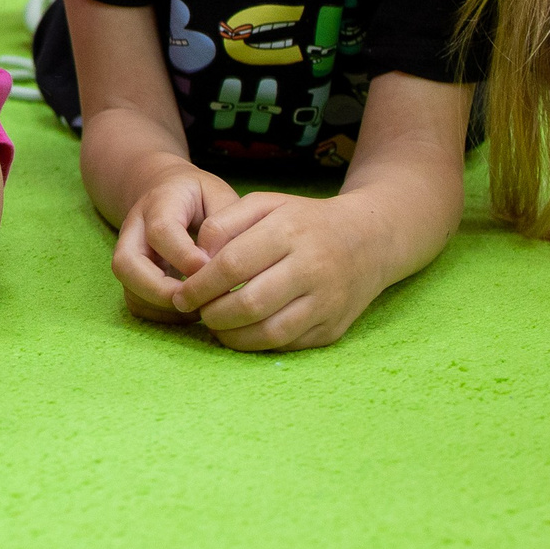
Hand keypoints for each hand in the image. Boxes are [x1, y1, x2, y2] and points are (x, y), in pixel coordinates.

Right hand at [110, 168, 237, 322]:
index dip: (185, 257)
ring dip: (163, 307)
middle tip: (198, 300)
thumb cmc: (201, 197)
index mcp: (159, 202)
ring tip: (200, 306)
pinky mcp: (132, 277)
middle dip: (161, 291)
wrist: (168, 191)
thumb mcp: (219, 195)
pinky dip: (162, 315)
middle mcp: (133, 229)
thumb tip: (220, 264)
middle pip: (126, 264)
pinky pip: (137, 304)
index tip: (213, 271)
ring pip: (128, 289)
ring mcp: (128, 254)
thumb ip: (225, 225)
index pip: (160, 231)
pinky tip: (191, 309)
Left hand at [170, 192, 386, 350]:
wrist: (369, 239)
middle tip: (195, 312)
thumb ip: (224, 223)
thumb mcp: (264, 203)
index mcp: (290, 231)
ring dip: (231, 336)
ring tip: (214, 325)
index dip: (200, 284)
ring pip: (269, 332)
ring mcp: (327, 302)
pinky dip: (256, 344)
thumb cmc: (304, 220)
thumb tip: (195, 258)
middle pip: (250, 304)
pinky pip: (287, 345)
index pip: (233, 265)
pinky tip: (240, 332)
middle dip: (212, 314)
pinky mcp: (334, 328)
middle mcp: (312, 268)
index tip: (181, 293)